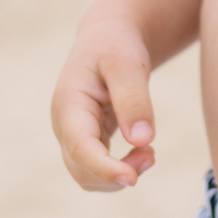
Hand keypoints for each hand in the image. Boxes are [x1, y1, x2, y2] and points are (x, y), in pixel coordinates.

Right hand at [50, 20, 156, 191]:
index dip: (104, 168)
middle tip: (152, 155)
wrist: (108, 38)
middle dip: (116, 173)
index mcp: (69, 104)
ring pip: (88, 176)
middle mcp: (65, 124)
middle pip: (81, 170)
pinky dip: (121, 169)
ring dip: (119, 175)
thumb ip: (134, 99)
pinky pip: (98, 168)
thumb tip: (142, 140)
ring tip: (150, 153)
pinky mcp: (87, 140)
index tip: (132, 179)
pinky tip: (143, 151)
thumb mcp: (128, 64)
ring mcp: (73, 134)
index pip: (80, 147)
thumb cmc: (117, 45)